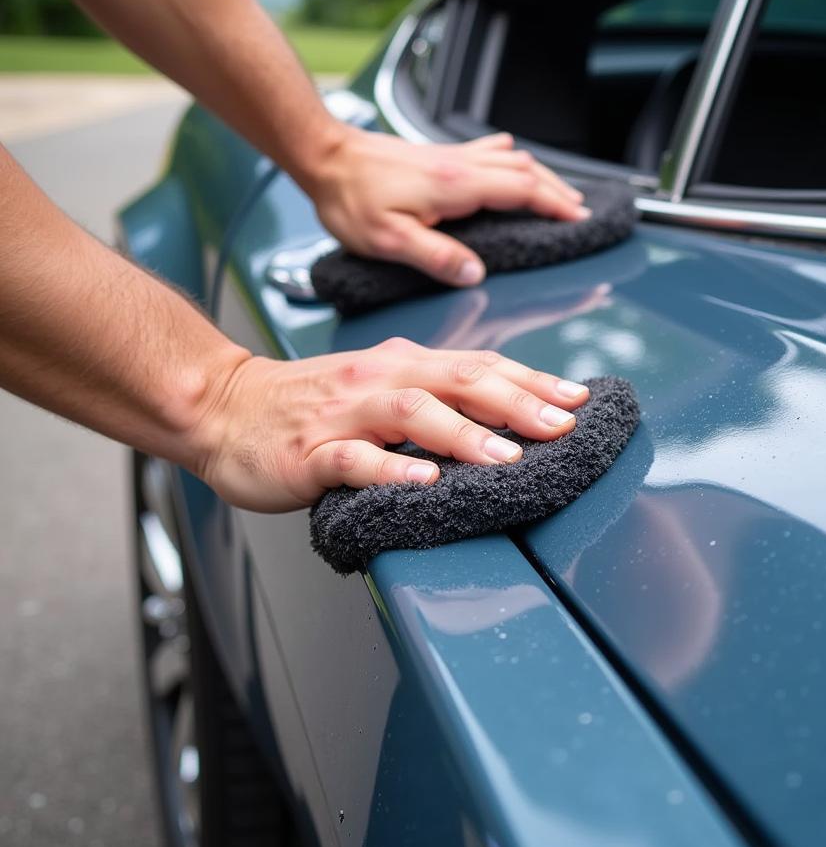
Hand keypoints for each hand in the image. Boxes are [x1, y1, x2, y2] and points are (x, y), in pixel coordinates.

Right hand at [195, 337, 589, 511]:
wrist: (225, 407)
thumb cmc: (312, 402)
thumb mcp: (379, 386)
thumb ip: (433, 396)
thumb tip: (504, 415)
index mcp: (401, 365)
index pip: (478, 366)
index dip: (531, 381)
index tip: (578, 399)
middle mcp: (379, 381)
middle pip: (457, 381)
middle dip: (516, 402)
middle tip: (563, 425)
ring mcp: (344, 415)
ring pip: (411, 415)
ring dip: (463, 434)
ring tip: (506, 455)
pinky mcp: (311, 453)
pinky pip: (354, 460)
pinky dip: (391, 469)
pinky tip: (422, 480)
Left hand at [307, 128, 587, 286]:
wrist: (323, 155)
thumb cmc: (350, 198)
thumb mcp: (390, 240)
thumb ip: (437, 257)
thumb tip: (476, 274)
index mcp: (455, 186)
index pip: (520, 191)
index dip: (553, 204)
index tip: (578, 217)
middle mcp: (458, 165)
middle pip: (524, 171)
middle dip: (557, 190)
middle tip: (581, 209)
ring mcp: (449, 157)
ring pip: (510, 158)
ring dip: (540, 174)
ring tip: (559, 191)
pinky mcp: (436, 155)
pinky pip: (485, 150)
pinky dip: (509, 156)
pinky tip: (511, 154)